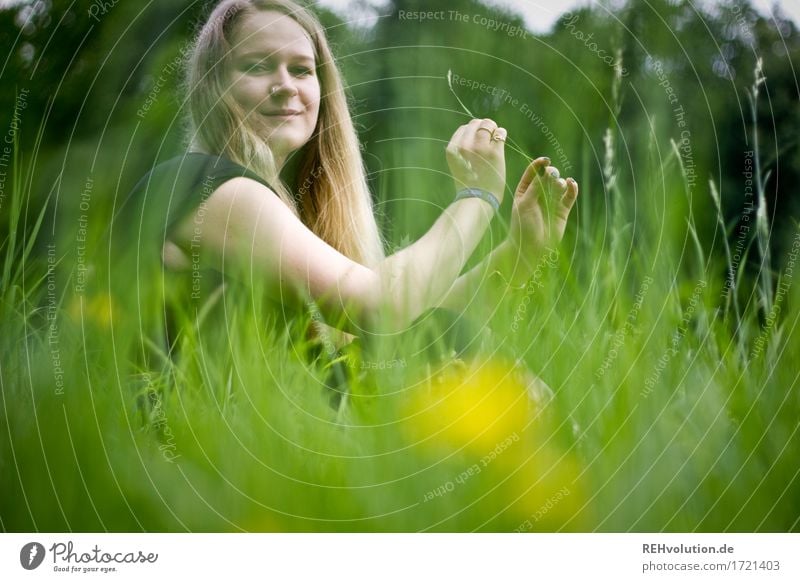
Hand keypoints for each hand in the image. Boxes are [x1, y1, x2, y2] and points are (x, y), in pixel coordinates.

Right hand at [445, 118, 506, 202]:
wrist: (477, 200)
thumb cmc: (468, 185)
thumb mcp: (457, 164)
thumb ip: (462, 149)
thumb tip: (472, 133)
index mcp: (453, 149)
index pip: (463, 128)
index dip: (472, 131)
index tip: (477, 139)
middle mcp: (464, 146)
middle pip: (475, 123)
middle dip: (483, 127)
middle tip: (488, 136)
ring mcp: (480, 148)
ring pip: (488, 124)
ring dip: (493, 128)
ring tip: (495, 137)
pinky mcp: (494, 152)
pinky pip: (500, 132)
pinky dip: (502, 133)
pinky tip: (501, 140)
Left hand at [506, 157, 577, 278]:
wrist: (530, 248)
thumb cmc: (522, 226)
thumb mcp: (525, 203)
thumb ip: (536, 187)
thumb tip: (547, 170)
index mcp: (524, 191)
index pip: (533, 172)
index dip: (539, 164)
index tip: (546, 160)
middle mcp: (538, 195)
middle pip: (547, 177)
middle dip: (551, 173)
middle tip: (553, 174)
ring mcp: (550, 203)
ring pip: (559, 186)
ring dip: (560, 182)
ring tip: (559, 185)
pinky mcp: (562, 211)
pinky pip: (569, 197)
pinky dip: (572, 189)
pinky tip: (572, 184)